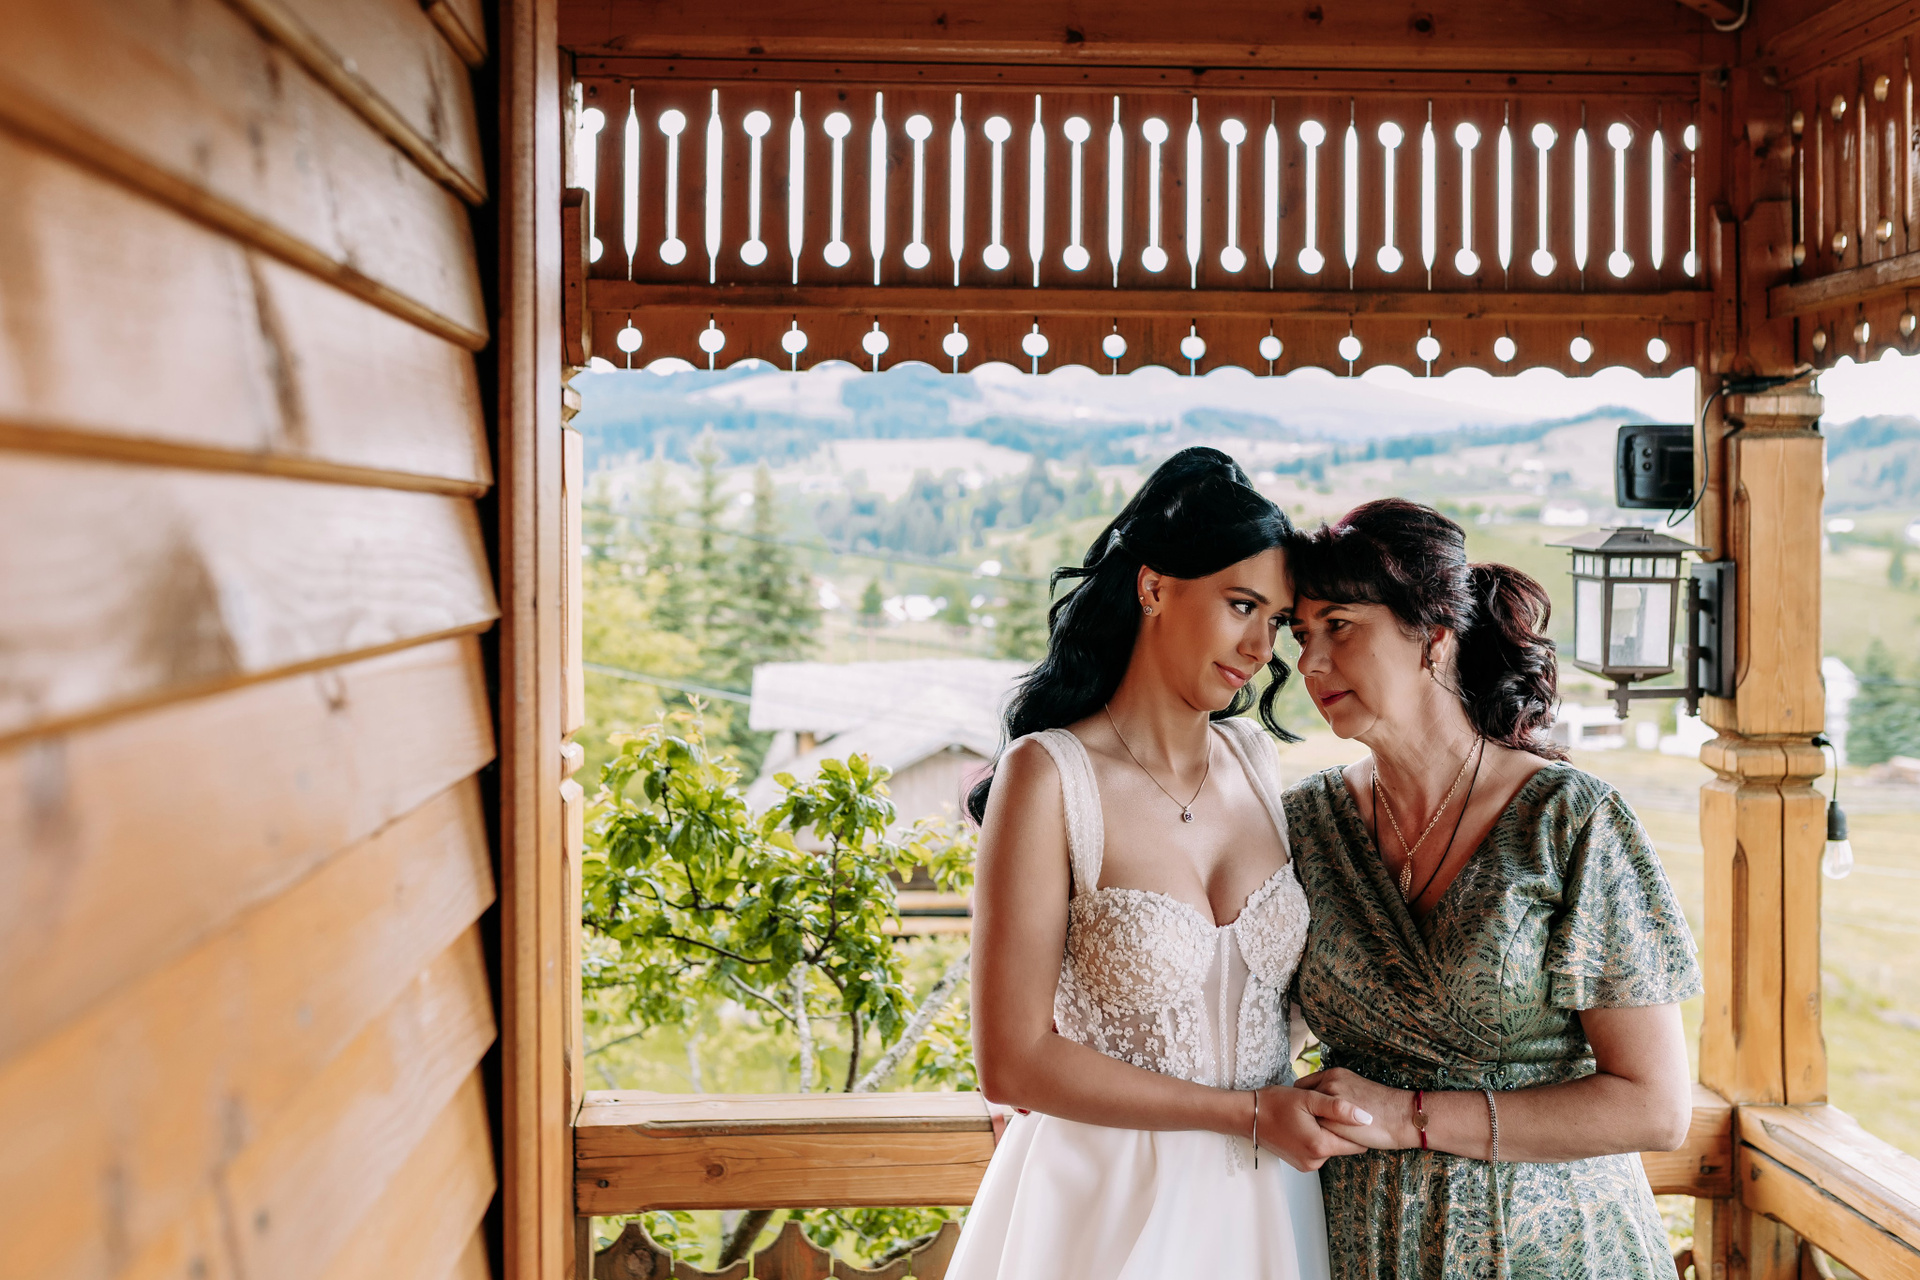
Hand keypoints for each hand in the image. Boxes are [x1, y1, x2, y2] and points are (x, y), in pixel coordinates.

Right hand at [1252, 1084, 1370, 1170]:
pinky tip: (1307, 1124)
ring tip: (1314, 1115)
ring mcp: (1307, 1165)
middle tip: (1328, 1109)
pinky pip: (1319, 1151)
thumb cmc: (1275, 1103)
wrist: (1248, 1116)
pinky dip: (1318, 1138)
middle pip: (1344, 1146)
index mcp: (1320, 1146)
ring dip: (1329, 1133)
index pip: (1356, 1143)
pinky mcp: (1300, 1164)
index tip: (1354, 1112)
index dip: (1358, 1127)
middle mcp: (1315, 1161)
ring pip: (1331, 1148)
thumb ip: (1339, 1108)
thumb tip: (1367, 1118)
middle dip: (1341, 1129)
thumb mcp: (1308, 1098)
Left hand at [1293, 1067, 1410, 1149]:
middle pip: (1302, 1100)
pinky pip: (1317, 1130)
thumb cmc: (1384, 1107)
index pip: (1304, 1086)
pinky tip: (1327, 1141)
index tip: (1306, 1112)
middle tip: (1307, 1125)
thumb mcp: (1356, 1087)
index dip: (1305, 1101)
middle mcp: (1329, 1083)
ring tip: (1316, 1134)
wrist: (1402, 1116)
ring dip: (1310, 1125)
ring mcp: (1329, 1100)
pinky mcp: (1331, 1119)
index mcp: (1335, 1074)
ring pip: (1308, 1116)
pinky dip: (1318, 1136)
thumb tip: (1323, 1105)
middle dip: (1303, 1113)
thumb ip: (1337, 1092)